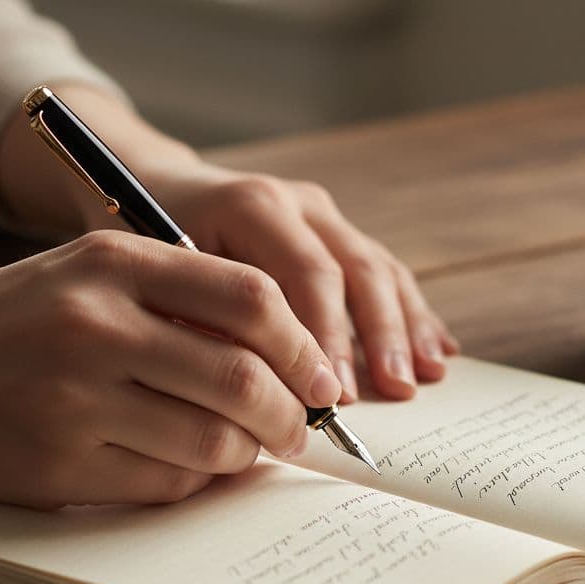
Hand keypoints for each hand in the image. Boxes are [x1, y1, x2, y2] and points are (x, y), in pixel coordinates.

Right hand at [0, 232, 341, 507]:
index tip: (323, 378)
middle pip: (242, 376)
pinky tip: (189, 466)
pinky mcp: (55, 464)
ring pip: (213, 439)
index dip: (303, 344)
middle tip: (298, 429)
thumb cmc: (15, 321)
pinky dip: (197, 481)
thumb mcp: (92, 274)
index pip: (250, 296)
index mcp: (113, 262)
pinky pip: (167, 482)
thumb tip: (287, 359)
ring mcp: (72, 398)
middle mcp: (95, 324)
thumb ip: (184, 298)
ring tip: (246, 448)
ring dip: (247, 453)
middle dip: (290, 414)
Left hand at [140, 160, 459, 402]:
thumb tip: (265, 385)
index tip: (334, 396)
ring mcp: (323, 215)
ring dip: (406, 326)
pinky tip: (437, 349)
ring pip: (380, 269)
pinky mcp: (337, 232)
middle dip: (378, 336)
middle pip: (357, 269)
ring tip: (427, 375)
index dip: (328, 339)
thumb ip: (211, 320)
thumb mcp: (162, 274)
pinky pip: (385, 271)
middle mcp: (297, 202)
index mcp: (254, 205)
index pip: (308, 275)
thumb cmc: (147, 240)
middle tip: (394, 392)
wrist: (155, 187)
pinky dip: (412, 313)